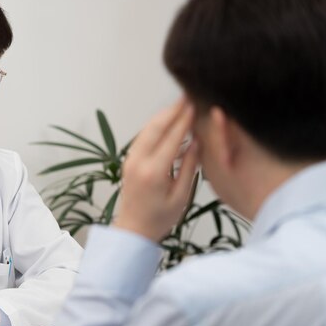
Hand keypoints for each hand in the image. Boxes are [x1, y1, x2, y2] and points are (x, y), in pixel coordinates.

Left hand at [115, 99, 197, 242]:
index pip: (171, 139)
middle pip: (155, 128)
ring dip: (163, 116)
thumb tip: (196, 141)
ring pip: (146, 130)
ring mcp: (130, 160)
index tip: (194, 105)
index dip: (184, 120)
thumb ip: (189, 167)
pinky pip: (142, 137)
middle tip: (186, 96)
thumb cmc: (160, 218)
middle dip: (172, 110)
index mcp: (154, 172)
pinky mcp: (128, 160)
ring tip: (179, 104)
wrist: (133, 229)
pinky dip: (155, 126)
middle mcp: (138, 162)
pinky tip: (167, 121)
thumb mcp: (182, 196)